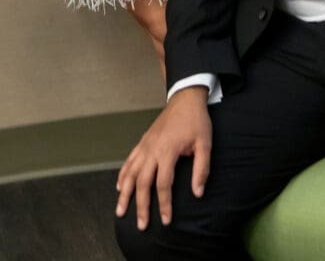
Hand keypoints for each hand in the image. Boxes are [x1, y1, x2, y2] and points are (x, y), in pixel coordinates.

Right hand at [115, 86, 211, 230]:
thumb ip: (202, 169)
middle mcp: (152, 149)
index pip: (163, 185)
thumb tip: (197, 193)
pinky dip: (123, 174)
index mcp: (168, 151)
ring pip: (131, 173)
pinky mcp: (143, 141)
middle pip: (143, 183)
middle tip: (141, 225)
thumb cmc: (196, 121)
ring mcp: (145, 145)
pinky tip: (120, 187)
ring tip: (120, 211)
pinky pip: (129, 160)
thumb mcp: (205, 143)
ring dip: (125, 193)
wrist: (185, 98)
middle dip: (141, 206)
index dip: (164, 205)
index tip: (166, 221)